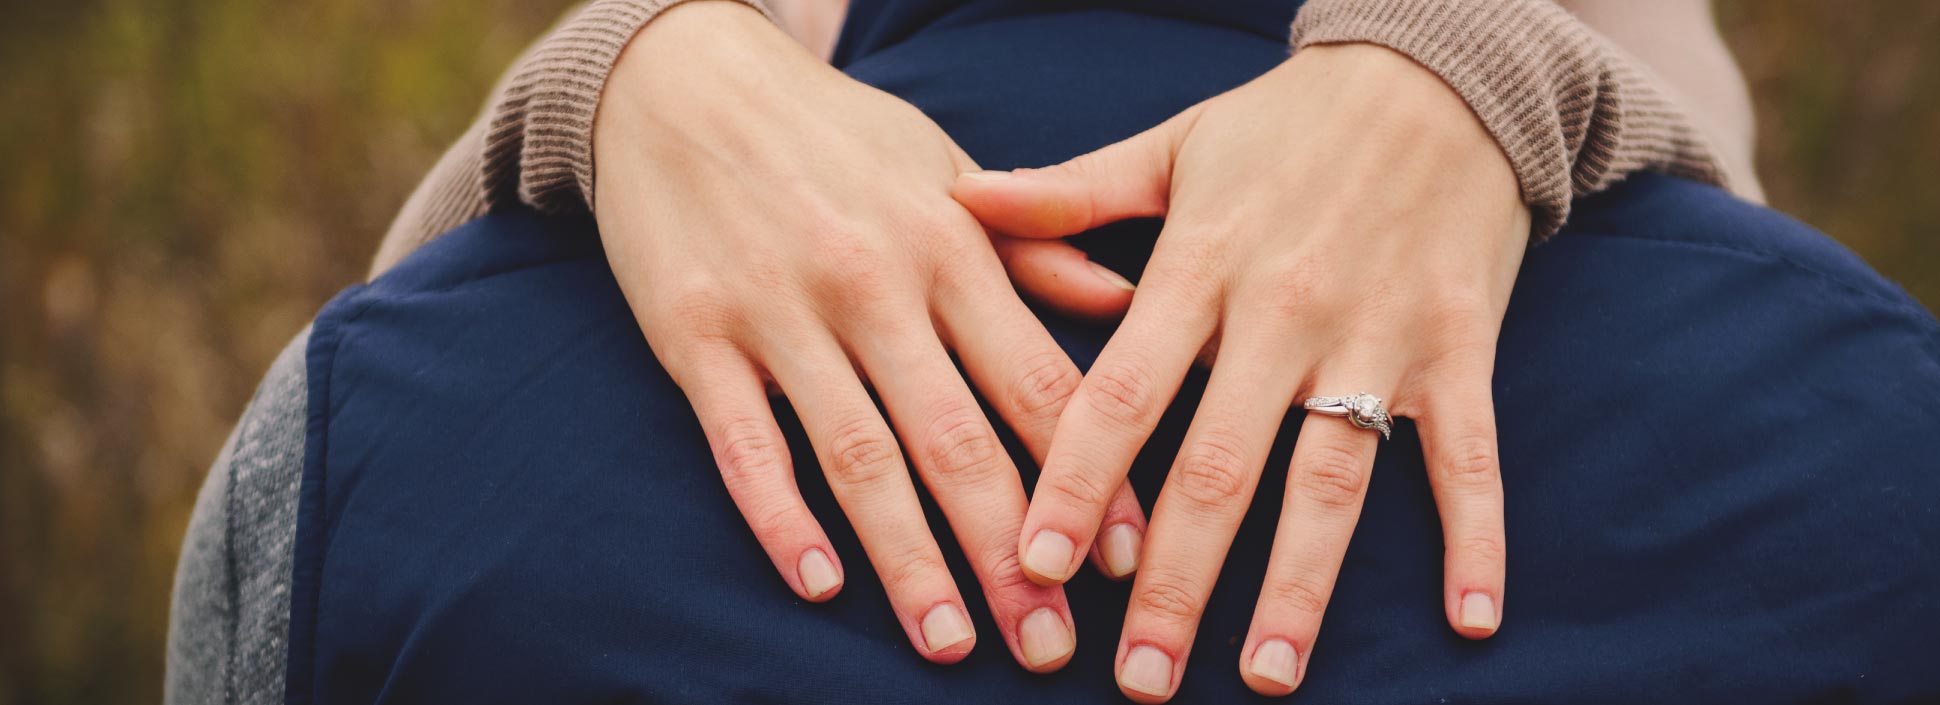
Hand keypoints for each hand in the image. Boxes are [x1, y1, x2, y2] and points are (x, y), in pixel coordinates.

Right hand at [592, 1, 1146, 670]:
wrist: (681, 81)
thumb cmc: (834, 137)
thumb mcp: (945, 171)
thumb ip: (1035, 248)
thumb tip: (1132, 304)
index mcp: (950, 246)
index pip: (1038, 382)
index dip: (1092, 477)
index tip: (1129, 563)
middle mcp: (874, 285)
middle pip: (958, 440)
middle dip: (1011, 551)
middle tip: (1047, 645)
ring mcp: (781, 313)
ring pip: (859, 456)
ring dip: (908, 559)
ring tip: (949, 643)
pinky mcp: (696, 337)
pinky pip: (743, 442)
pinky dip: (779, 516)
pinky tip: (818, 583)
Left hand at [953, 43, 1529, 698]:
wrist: (1445, 71)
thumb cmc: (1290, 119)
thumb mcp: (1174, 144)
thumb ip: (1069, 193)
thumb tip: (959, 202)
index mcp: (1201, 265)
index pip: (1122, 392)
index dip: (1076, 481)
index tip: (1036, 563)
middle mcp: (1285, 312)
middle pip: (1218, 466)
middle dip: (1174, 581)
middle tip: (1140, 676)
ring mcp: (1377, 337)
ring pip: (1332, 480)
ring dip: (1300, 586)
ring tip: (1267, 676)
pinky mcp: (1458, 347)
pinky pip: (1468, 456)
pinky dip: (1477, 537)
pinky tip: (1468, 620)